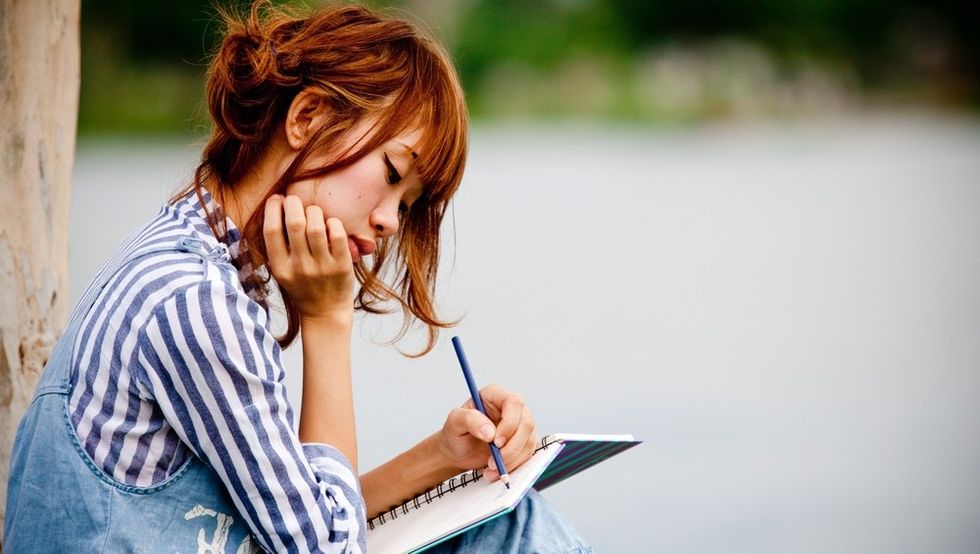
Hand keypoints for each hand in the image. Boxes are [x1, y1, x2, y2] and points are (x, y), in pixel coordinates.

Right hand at [263, 194, 354, 318]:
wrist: (325, 313)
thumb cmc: (302, 285)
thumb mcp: (283, 270)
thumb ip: (278, 245)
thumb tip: (277, 203)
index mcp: (281, 268)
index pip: (271, 231)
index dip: (272, 209)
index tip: (276, 199)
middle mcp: (300, 267)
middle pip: (294, 224)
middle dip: (293, 204)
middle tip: (294, 200)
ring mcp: (322, 267)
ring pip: (316, 227)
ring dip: (313, 211)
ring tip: (312, 212)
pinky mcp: (342, 266)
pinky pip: (337, 234)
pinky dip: (333, 223)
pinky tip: (329, 224)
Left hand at [435, 384, 537, 481]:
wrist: (458, 452)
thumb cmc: (455, 433)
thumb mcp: (454, 423)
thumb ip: (469, 420)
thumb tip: (490, 431)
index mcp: (495, 394)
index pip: (514, 402)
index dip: (509, 423)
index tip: (495, 442)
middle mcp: (511, 407)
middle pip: (526, 423)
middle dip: (511, 447)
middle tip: (492, 462)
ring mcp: (520, 424)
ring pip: (529, 441)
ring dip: (512, 460)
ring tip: (490, 470)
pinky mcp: (524, 441)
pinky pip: (528, 454)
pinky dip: (514, 466)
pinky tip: (497, 472)